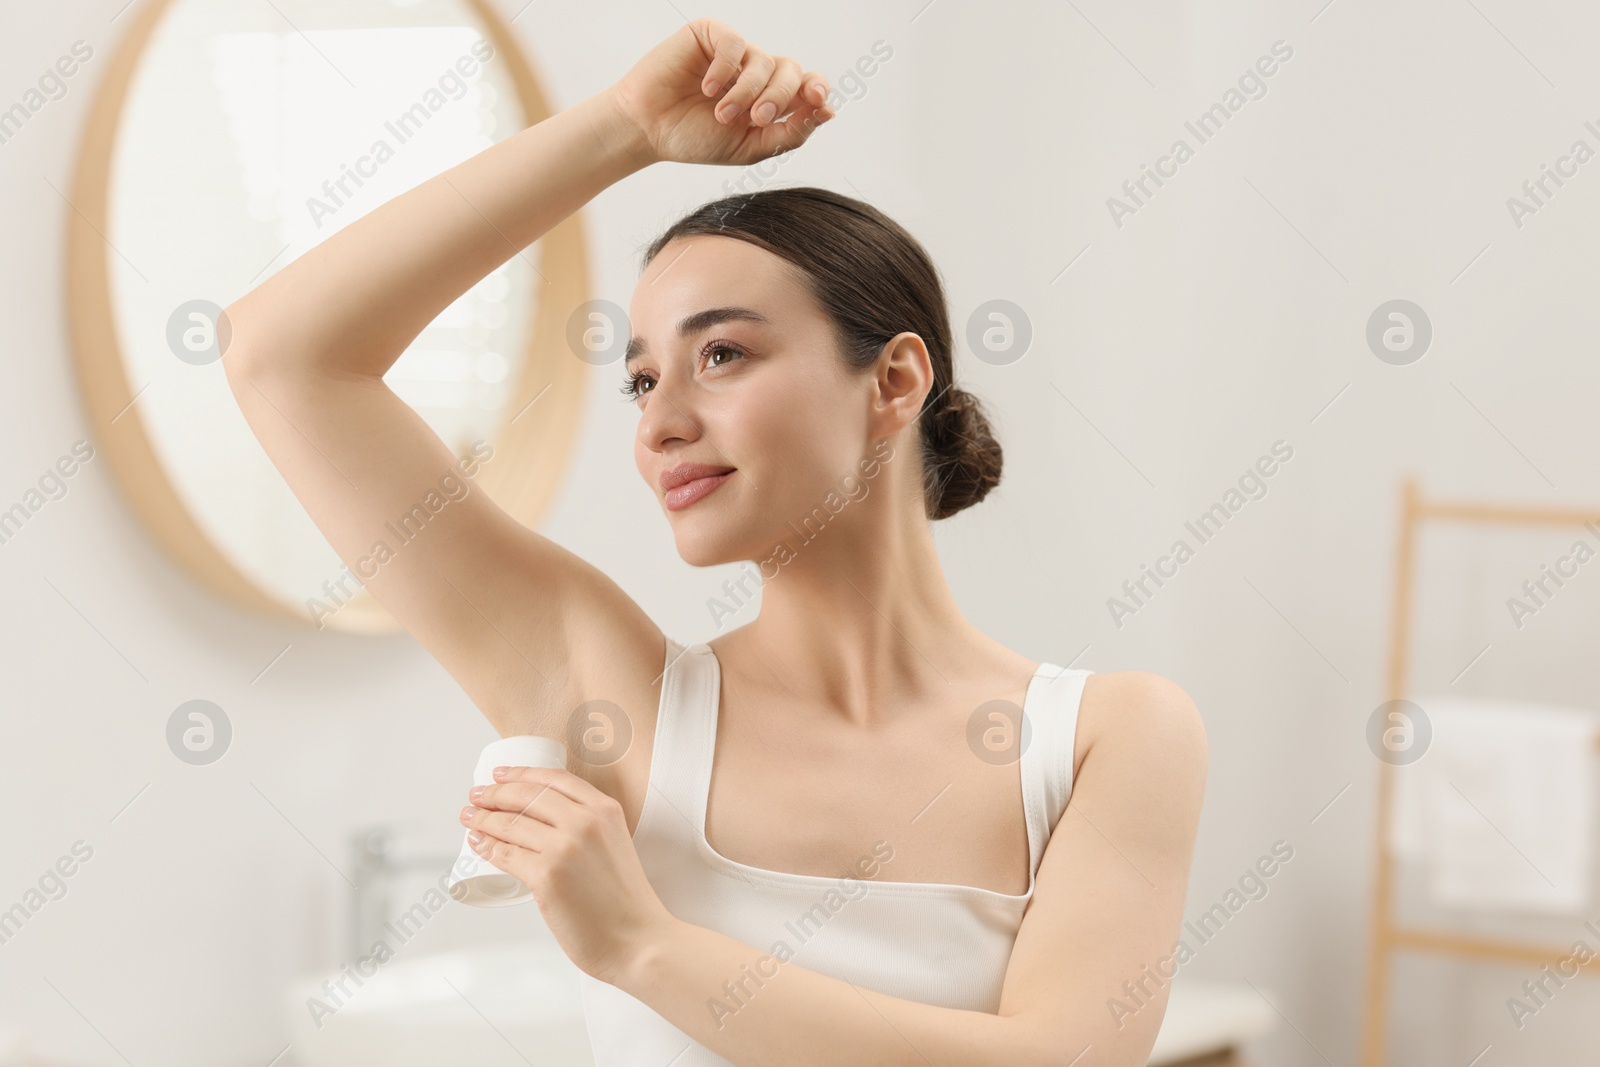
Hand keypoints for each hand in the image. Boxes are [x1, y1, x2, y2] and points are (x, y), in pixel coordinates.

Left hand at [461, 765, 675, 984]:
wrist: (637, 939)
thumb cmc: (626, 902)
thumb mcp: (615, 845)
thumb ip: (590, 828)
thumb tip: (545, 824)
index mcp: (605, 810)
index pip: (554, 778)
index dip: (521, 773)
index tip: (501, 774)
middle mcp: (585, 822)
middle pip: (527, 795)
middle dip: (495, 792)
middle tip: (478, 795)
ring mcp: (564, 848)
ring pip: (511, 823)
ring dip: (483, 818)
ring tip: (469, 817)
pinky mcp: (546, 876)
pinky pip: (506, 854)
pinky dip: (487, 846)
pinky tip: (478, 843)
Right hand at [607, 17, 834, 166]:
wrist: (648, 130)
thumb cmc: (695, 139)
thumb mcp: (749, 147)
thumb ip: (789, 133)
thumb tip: (828, 112)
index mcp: (770, 98)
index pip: (807, 85)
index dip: (817, 89)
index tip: (817, 101)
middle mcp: (756, 72)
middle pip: (791, 70)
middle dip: (780, 96)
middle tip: (757, 118)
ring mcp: (735, 53)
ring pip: (764, 60)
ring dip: (746, 92)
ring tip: (720, 114)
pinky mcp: (710, 35)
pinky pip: (735, 44)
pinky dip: (725, 70)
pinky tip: (707, 88)